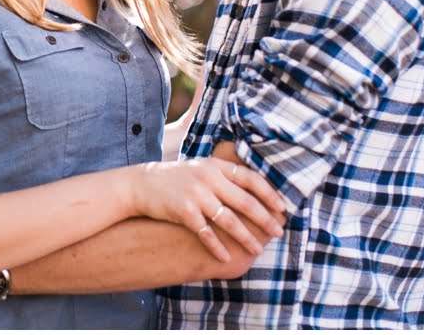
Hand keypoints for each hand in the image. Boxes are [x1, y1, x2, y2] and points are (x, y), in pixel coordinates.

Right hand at [130, 157, 286, 261]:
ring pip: (229, 220)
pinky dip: (217, 247)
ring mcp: (196, 194)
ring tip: (258, 249)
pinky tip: (225, 258)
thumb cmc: (173, 180)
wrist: (140, 185)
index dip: (269, 194)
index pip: (251, 178)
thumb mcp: (199, 169)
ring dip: (246, 237)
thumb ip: (223, 176)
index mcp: (215, 166)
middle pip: (245, 201)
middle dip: (265, 219)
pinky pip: (206, 233)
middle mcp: (208, 178)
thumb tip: (253, 190)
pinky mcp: (183, 211)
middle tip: (279, 231)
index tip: (283, 208)